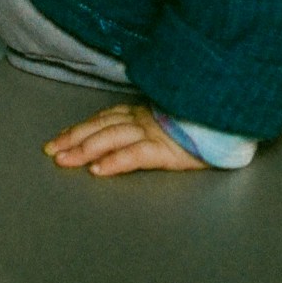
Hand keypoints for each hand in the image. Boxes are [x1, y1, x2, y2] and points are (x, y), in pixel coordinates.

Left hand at [44, 102, 206, 176]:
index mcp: (145, 113)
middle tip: (51, 151)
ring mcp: (155, 133)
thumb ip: (151, 123)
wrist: (230, 121)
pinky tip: (99, 169)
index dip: (81, 128)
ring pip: (112, 138)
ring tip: (65, 160)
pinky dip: (115, 161)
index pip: (105, 119)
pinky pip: (136, 155)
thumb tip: (127, 139)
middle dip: (74, 139)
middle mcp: (145, 120)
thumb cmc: (205, 124)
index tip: (59, 138)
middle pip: (101, 127)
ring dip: (85, 150)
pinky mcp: (168, 149)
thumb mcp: (172, 120)